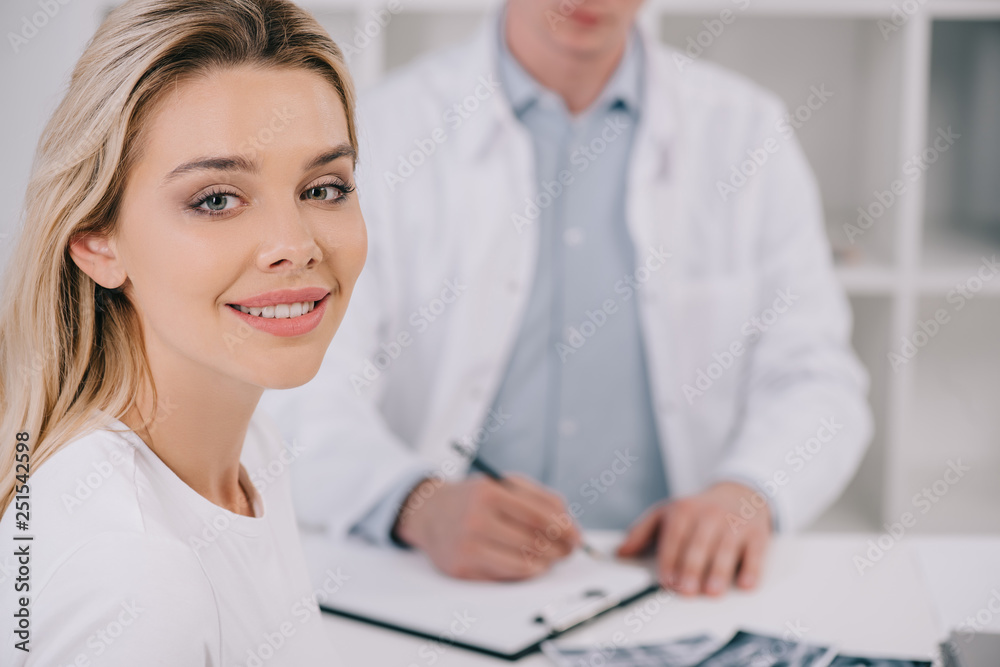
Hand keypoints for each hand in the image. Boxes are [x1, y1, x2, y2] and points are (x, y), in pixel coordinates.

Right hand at [393, 474, 581, 580]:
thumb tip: (569, 525)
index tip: (576, 536)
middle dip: (559, 549)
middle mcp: (475, 520)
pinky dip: (525, 572)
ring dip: (545, 563)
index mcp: (489, 493)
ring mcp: (467, 546)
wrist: (430, 513)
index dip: (564, 528)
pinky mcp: (461, 570)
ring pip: (523, 564)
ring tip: (551, 557)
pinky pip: (506, 577)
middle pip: (534, 542)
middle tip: (568, 550)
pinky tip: (531, 565)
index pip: (538, 515)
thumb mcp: (503, 485)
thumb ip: (539, 498)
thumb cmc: (475, 498)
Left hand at [616, 481, 771, 596]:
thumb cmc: (697, 510)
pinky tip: (745, 583)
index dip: (669, 561)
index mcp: (683, 511)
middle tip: (687, 591)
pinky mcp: (756, 534)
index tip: (666, 581)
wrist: (738, 494)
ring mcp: (734, 523)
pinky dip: (751, 568)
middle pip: (699, 544)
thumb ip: (641, 533)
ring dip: (719, 571)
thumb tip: (620, 552)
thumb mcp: (666, 513)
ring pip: (726, 549)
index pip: (674, 538)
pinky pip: (754, 552)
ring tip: (712, 591)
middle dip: (692, 569)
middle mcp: (709, 515)